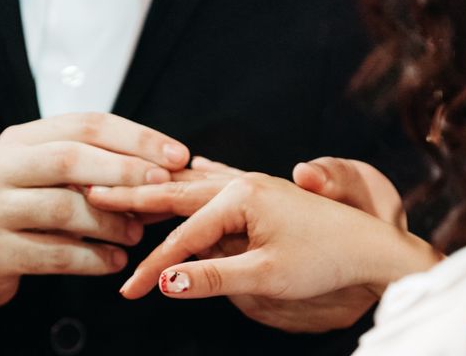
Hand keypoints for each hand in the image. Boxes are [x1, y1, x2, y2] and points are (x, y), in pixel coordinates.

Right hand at [0, 113, 188, 309]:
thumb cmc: (15, 205)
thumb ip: (91, 169)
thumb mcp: (44, 174)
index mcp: (23, 139)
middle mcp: (4, 166)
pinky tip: (114, 261)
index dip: (137, 138)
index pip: (87, 124)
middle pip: (72, 158)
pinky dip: (92, 259)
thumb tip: (161, 174)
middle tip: (164, 186)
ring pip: (65, 209)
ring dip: (112, 222)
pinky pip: (54, 255)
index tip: (178, 154)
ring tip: (138, 233)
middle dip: (126, 171)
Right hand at [88, 159, 439, 332]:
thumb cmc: (326, 257)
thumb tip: (167, 282)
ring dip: (156, 190)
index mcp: (241, 196)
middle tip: (95, 194)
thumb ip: (214, 275)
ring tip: (123, 187)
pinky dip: (186, 188)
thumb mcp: (267, 273)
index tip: (130, 289)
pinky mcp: (256, 193)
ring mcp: (250, 184)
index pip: (183, 234)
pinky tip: (178, 176)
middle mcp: (242, 182)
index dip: (154, 264)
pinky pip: (210, 186)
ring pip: (191, 185)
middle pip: (176, 192)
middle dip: (135, 199)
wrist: (370, 246)